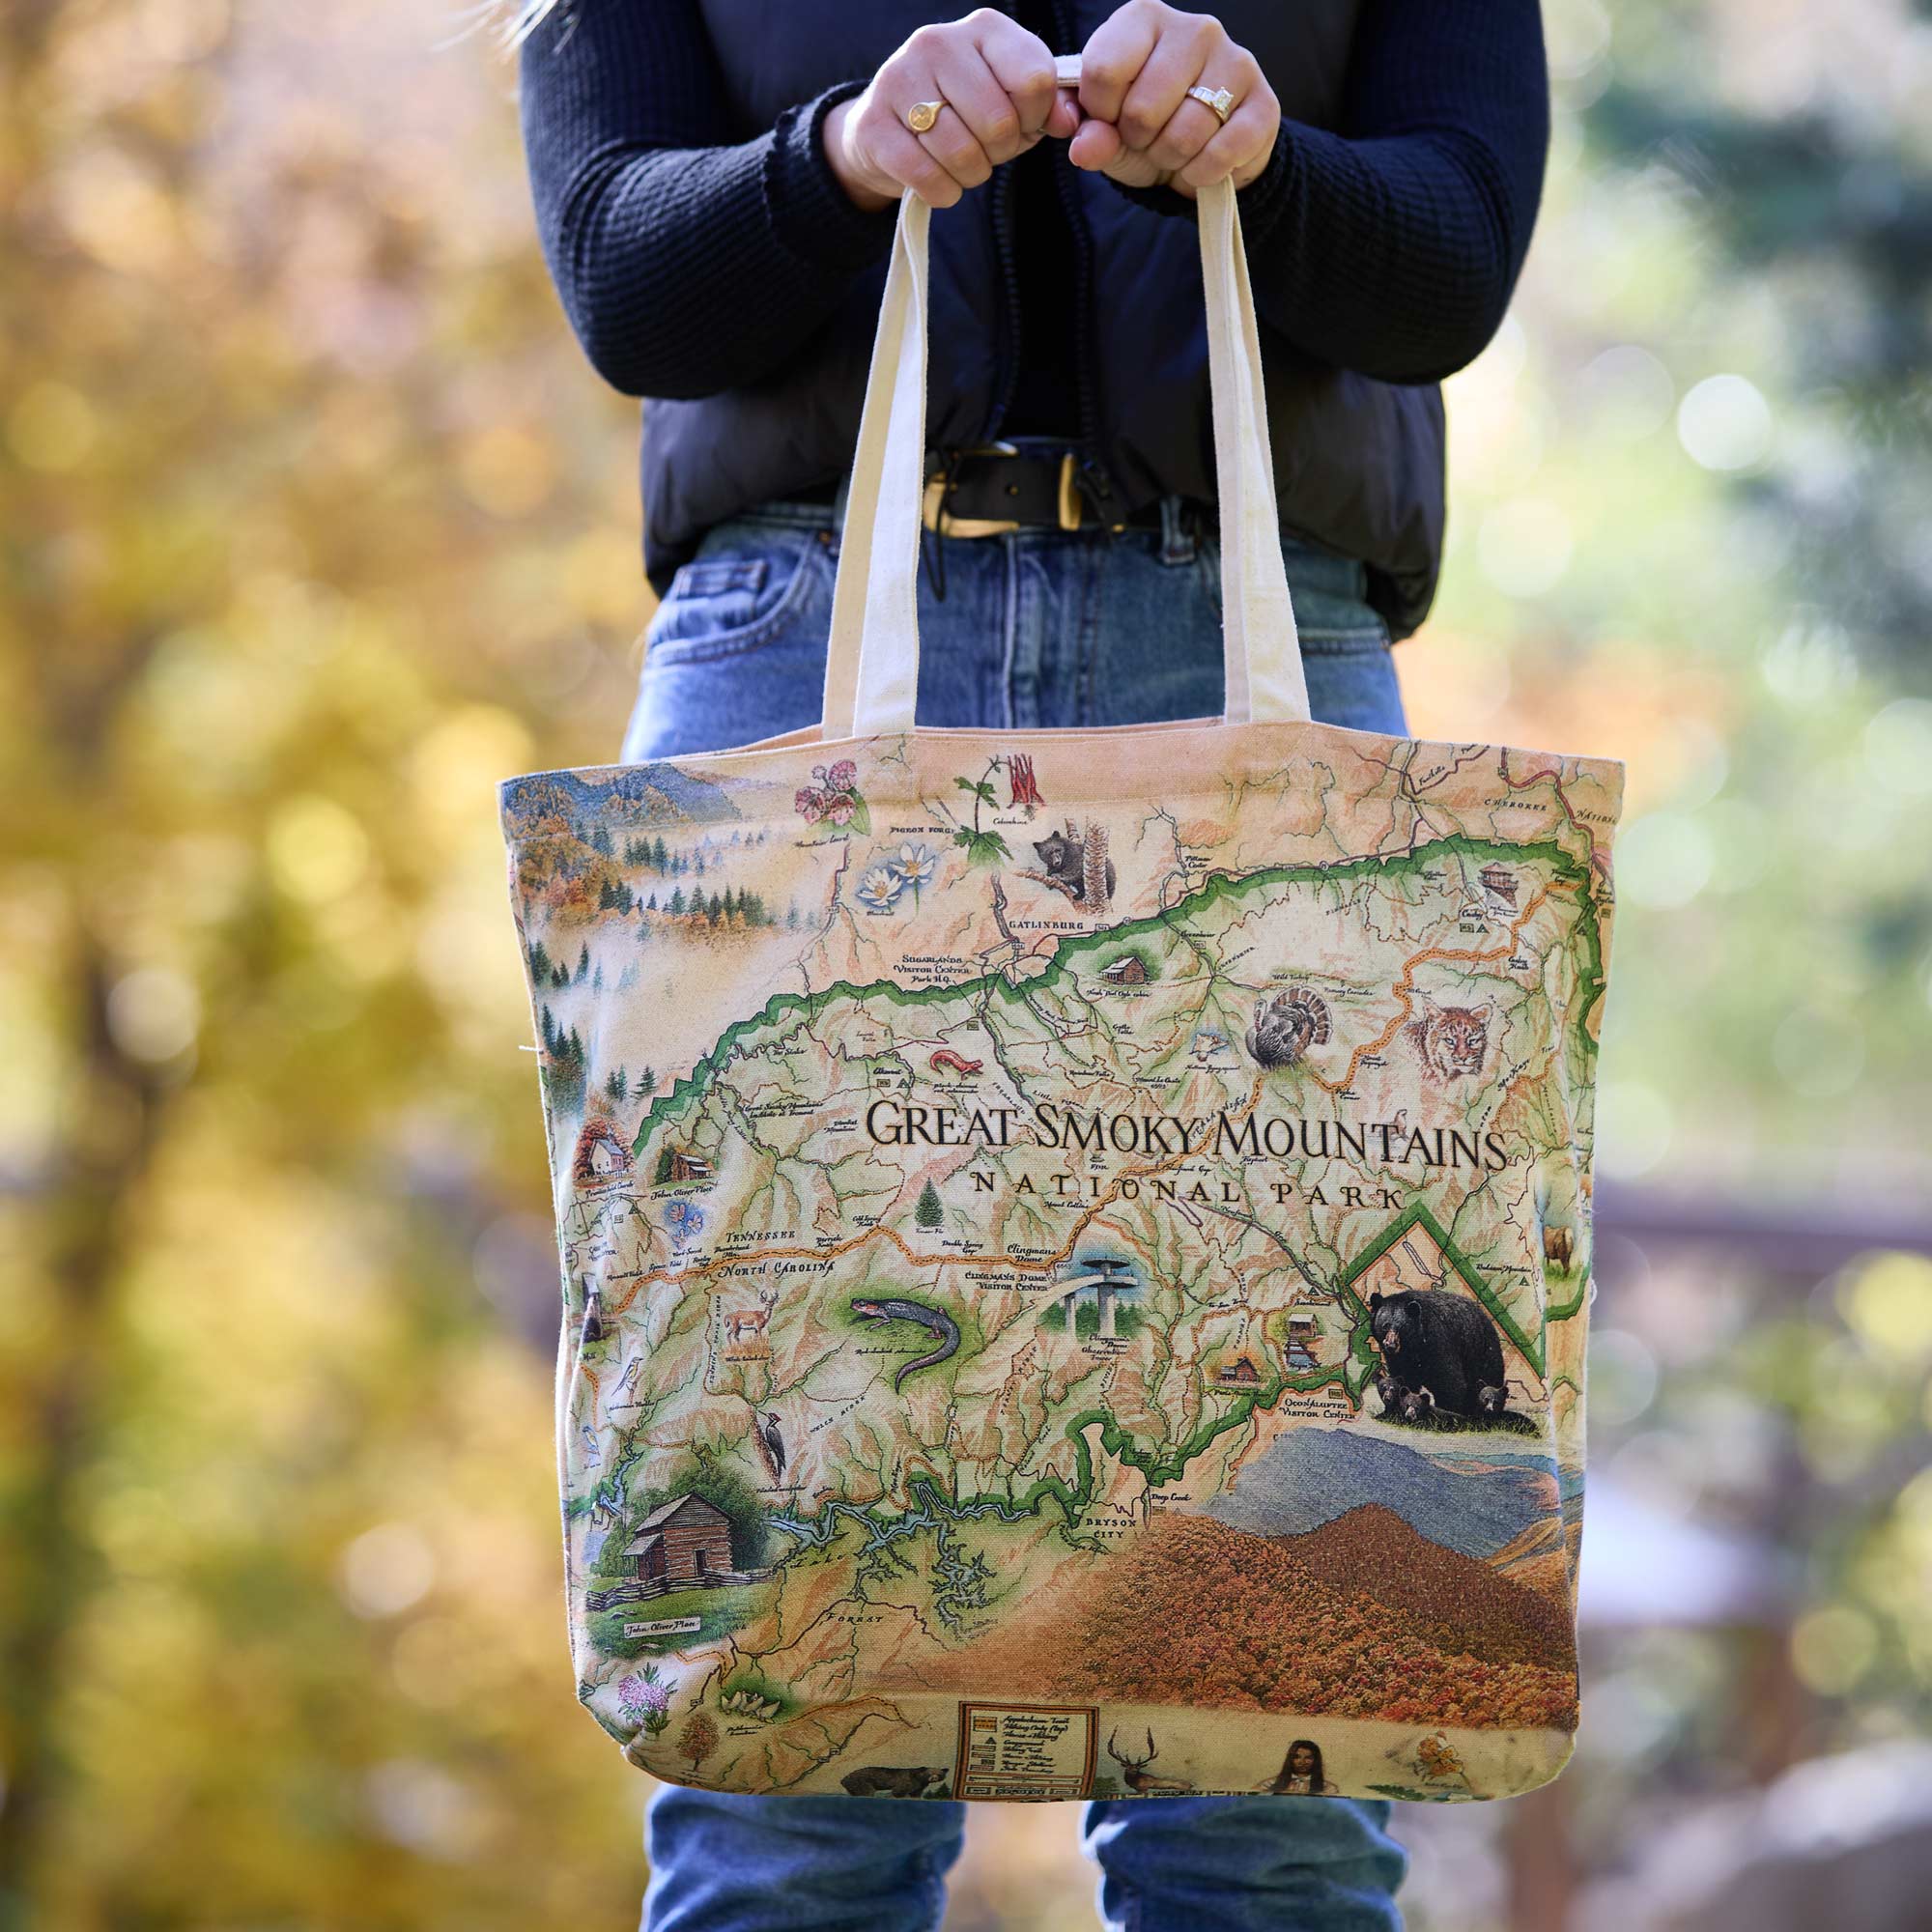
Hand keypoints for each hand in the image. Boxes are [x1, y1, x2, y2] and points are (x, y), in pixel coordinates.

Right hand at [823, 9, 1082, 211]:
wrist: (886, 129)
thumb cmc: (963, 114)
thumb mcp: (1012, 103)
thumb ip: (1046, 108)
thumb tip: (1066, 122)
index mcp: (984, 29)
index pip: (1034, 80)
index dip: (1034, 118)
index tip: (1020, 124)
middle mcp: (939, 42)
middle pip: (998, 121)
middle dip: (1000, 152)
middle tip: (986, 150)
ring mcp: (900, 77)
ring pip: (962, 153)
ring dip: (971, 176)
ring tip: (962, 164)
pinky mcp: (874, 123)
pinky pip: (927, 177)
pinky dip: (943, 192)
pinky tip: (939, 182)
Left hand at [1069, 1, 1279, 196]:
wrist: (1203, 153)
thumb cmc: (1147, 127)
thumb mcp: (1107, 130)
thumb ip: (1089, 133)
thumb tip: (1085, 148)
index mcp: (1144, 18)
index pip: (1103, 71)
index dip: (1101, 114)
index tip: (1111, 118)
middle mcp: (1194, 29)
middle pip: (1143, 109)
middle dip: (1138, 141)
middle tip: (1148, 138)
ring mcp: (1235, 61)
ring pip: (1184, 135)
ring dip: (1170, 159)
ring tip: (1174, 149)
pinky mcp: (1264, 103)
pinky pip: (1221, 153)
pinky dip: (1202, 173)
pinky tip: (1200, 164)